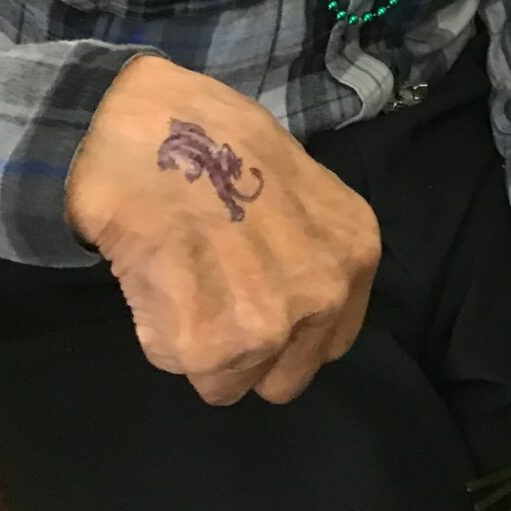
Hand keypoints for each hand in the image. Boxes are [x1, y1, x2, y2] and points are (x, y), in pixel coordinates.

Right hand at [65, 54, 380, 405]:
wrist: (156, 128)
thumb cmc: (223, 142)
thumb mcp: (304, 190)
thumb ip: (310, 252)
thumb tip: (292, 295)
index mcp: (355, 254)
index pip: (330, 343)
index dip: (290, 333)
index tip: (255, 303)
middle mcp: (323, 295)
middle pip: (283, 378)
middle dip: (248, 352)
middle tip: (215, 296)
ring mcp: (268, 325)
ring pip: (228, 382)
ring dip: (200, 343)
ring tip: (185, 276)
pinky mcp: (207, 346)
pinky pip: (179, 366)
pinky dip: (161, 332)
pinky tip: (161, 275)